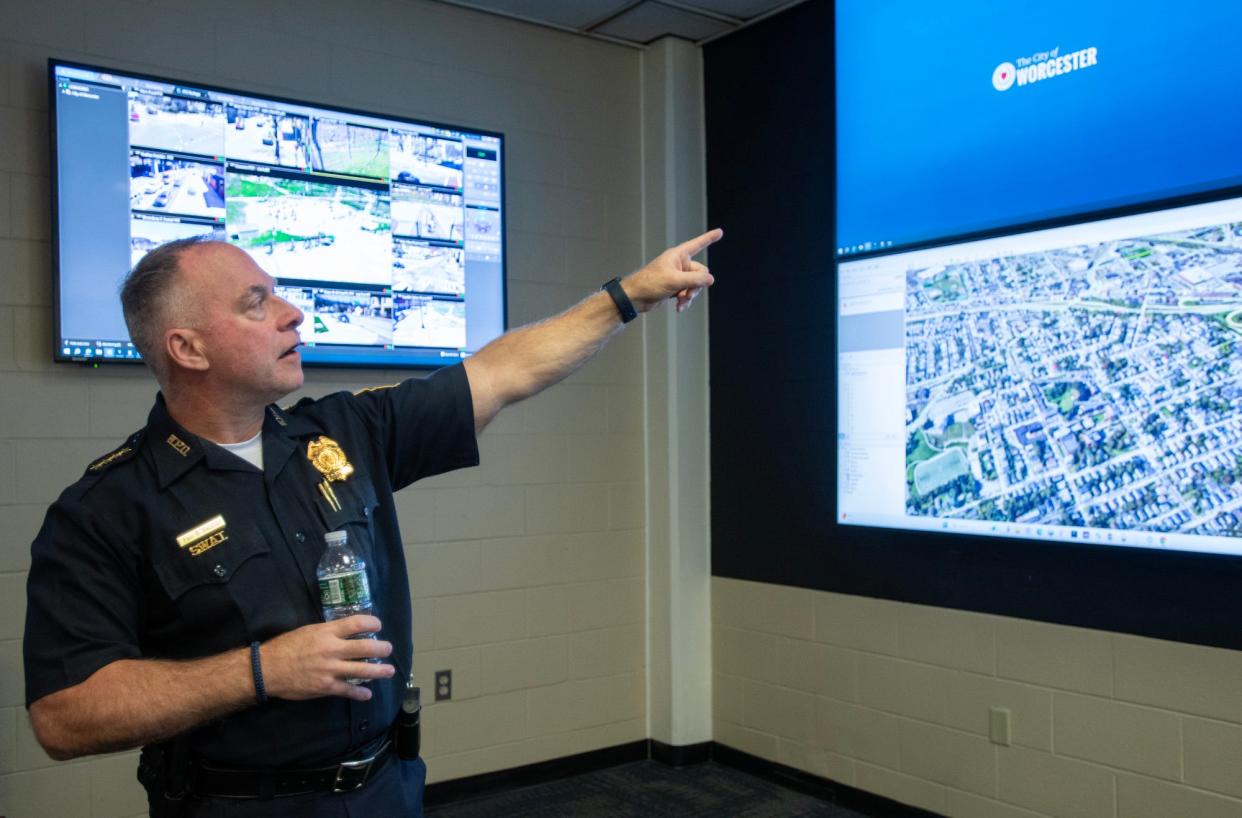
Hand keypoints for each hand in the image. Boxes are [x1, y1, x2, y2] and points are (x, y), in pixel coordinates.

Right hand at [259, 616, 394, 701]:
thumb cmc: (286, 647)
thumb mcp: (308, 631)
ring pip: (362, 670)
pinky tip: (367, 694)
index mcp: (327, 632)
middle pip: (365, 647)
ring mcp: (330, 670)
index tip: (378, 625)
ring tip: (389, 671)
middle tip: (388, 649)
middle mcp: (332, 649)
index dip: (372, 623)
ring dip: (379, 671)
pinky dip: (360, 693)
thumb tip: (345, 631)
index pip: (356, 623)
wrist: (268, 669)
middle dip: (382, 648)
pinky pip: (348, 690)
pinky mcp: (326, 687)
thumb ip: (328, 631)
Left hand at [623, 228, 722, 313]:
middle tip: (687, 294)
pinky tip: (679, 308)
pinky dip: (685, 301)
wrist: (635, 297)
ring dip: (690, 295)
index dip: (709, 238)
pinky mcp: (674, 288)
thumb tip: (711, 279)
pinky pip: (687, 293)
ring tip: (681, 301)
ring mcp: (677, 277)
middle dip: (696, 285)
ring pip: (695, 285)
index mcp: (678, 255)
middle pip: (700, 273)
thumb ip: (695, 279)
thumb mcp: (675, 280)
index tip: (720, 232)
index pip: (698, 244)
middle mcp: (679, 264)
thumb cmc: (650, 283)